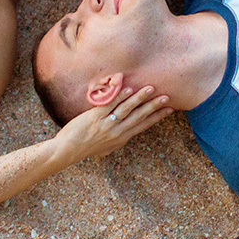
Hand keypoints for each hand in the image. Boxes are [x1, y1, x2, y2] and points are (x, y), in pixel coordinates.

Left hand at [52, 85, 172, 163]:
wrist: (69, 150)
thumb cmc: (87, 147)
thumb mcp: (107, 146)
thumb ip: (118, 137)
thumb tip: (127, 133)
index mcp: (122, 137)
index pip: (144, 125)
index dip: (157, 116)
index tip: (170, 109)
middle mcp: (117, 131)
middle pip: (139, 116)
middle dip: (154, 106)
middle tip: (166, 97)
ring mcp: (107, 124)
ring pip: (127, 109)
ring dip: (140, 98)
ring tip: (150, 89)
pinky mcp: (96, 117)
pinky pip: (111, 105)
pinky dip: (120, 97)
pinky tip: (128, 89)